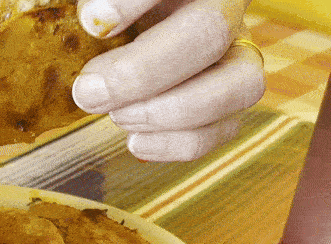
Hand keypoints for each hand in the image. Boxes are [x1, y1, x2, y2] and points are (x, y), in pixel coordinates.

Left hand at [73, 0, 265, 160]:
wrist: (127, 31)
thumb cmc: (112, 13)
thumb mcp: (100, 3)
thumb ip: (101, 1)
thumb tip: (96, 20)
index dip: (132, 3)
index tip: (92, 22)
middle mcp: (225, 7)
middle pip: (211, 31)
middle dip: (144, 71)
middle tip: (91, 90)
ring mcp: (236, 54)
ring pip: (240, 84)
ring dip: (172, 112)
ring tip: (117, 116)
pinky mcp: (229, 99)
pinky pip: (226, 127)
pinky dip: (178, 143)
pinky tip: (135, 142)